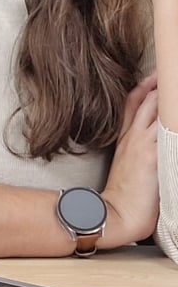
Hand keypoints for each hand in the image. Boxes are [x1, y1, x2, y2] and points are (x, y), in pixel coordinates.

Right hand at [100, 73, 158, 248]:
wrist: (115, 215)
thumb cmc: (122, 199)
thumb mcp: (125, 169)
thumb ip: (136, 154)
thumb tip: (151, 153)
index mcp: (124, 140)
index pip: (132, 104)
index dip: (144, 87)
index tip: (153, 77)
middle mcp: (132, 137)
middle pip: (146, 100)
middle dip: (158, 84)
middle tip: (168, 72)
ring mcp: (143, 144)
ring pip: (157, 109)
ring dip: (167, 96)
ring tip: (174, 84)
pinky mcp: (153, 154)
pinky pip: (167, 128)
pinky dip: (173, 117)